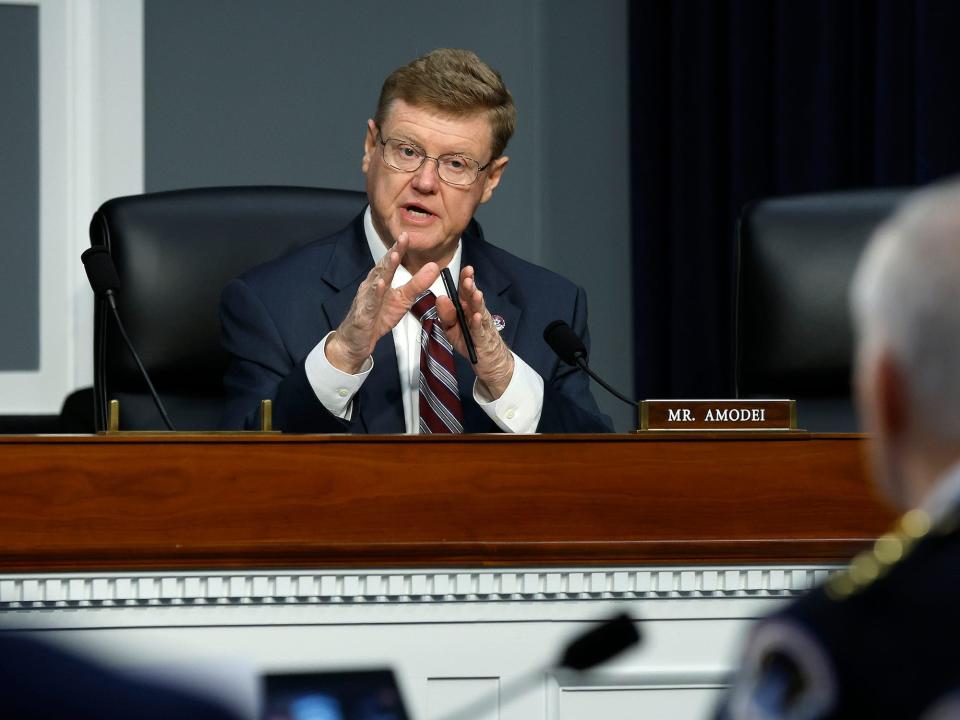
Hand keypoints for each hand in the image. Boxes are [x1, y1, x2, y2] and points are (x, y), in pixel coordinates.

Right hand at [326, 232, 439, 372]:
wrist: (356, 341)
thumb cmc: (378, 317)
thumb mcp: (403, 300)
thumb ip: (418, 284)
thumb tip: (435, 267)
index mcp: (382, 281)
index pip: (391, 262)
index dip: (399, 248)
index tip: (407, 235)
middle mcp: (372, 286)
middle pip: (383, 267)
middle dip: (393, 252)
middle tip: (403, 238)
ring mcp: (366, 299)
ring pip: (376, 281)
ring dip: (385, 268)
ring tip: (394, 256)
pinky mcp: (363, 314)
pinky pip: (369, 303)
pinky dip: (374, 293)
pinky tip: (380, 284)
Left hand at [436, 265, 514, 397]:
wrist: (489, 361)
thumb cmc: (470, 341)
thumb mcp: (452, 329)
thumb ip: (446, 315)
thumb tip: (440, 298)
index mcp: (467, 309)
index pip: (466, 292)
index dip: (466, 280)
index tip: (466, 269)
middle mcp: (476, 314)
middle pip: (473, 299)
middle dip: (470, 289)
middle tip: (467, 279)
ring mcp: (482, 327)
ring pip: (479, 312)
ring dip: (476, 303)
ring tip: (475, 293)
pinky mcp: (483, 341)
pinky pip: (480, 332)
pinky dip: (478, 324)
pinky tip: (476, 317)